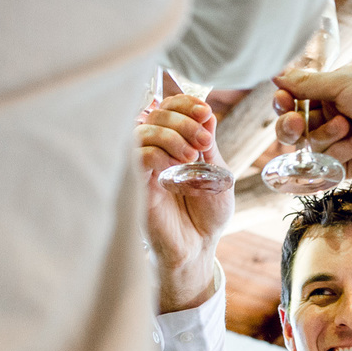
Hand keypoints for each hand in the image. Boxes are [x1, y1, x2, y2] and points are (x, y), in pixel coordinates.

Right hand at [136, 94, 233, 310]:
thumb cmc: (207, 213)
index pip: (169, 106)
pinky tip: (174, 166)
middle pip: (155, 113)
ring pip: (142, 130)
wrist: (199, 247)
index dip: (185, 103)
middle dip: (182, 119)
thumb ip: (209, 145)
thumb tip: (207, 113)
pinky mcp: (134, 185)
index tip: (205, 112)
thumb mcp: (217, 173)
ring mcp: (143, 166)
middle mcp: (155, 150)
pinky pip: (135, 156)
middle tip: (203, 139)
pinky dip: (156, 153)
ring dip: (170, 135)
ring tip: (190, 155)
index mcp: (175, 142)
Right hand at [271, 62, 351, 180]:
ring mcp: (341, 143)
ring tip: (349, 126)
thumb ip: (307, 84)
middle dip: (290, 127)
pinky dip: (342, 152)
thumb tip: (276, 75)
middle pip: (294, 129)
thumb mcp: (343, 82)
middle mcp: (334, 117)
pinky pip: (328, 165)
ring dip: (326, 136)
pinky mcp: (350, 167)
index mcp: (332, 92)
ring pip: (310, 148)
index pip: (294, 100)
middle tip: (295, 124)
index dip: (283, 103)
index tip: (282, 101)